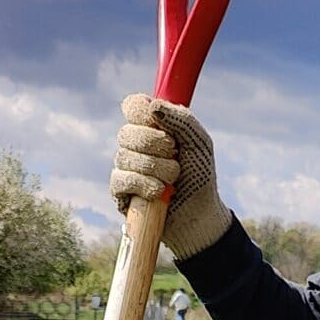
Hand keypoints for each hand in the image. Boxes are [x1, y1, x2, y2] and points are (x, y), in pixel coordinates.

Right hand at [110, 94, 231, 260]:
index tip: (156, 119)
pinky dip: (143, 184)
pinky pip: (120, 179)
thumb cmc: (199, 174)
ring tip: (173, 179)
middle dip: (154, 144)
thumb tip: (152, 107)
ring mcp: (126, 167)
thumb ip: (181, 119)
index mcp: (152, 126)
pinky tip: (158, 192)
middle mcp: (135, 144)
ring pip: (124, 157)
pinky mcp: (120, 191)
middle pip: (127, 132)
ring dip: (156, 168)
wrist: (199, 213)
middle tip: (175, 154)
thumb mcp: (199, 142)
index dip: (139, 110)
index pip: (133, 106)